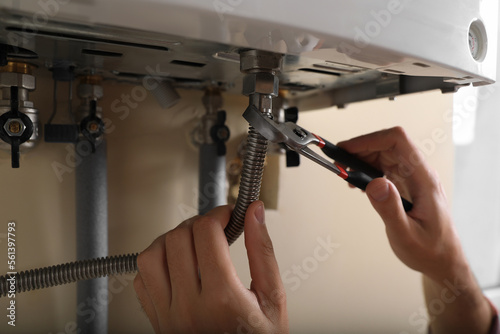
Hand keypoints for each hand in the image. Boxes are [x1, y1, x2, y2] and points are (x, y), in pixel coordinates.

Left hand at [133, 201, 288, 333]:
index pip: (206, 234)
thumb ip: (262, 252)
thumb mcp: (272, 298)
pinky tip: (176, 265)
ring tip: (192, 244)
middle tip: (214, 229)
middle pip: (177, 239)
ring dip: (170, 241)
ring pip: (150, 257)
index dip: (218, 214)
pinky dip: (155, 264)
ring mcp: (168, 316)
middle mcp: (189, 307)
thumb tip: (254, 214)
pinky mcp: (158, 322)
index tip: (227, 215)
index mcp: (222, 299)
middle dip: (198, 224)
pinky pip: (142, 281)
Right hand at [339, 127, 493, 333]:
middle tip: (340, 162)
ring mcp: (413, 178)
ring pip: (385, 153)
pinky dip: (367, 169)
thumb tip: (374, 183)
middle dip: (361, 148)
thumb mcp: (406, 235)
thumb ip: (390, 209)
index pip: (398, 142)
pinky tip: (358, 183)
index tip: (348, 150)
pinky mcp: (405, 185)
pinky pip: (385, 166)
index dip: (370, 140)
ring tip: (346, 174)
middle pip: (388, 144)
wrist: (443, 261)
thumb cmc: (429, 250)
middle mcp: (419, 174)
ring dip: (363, 158)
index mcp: (424, 180)